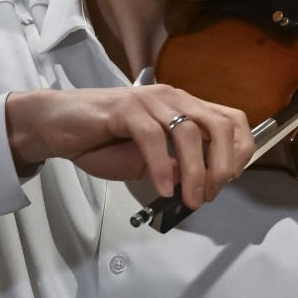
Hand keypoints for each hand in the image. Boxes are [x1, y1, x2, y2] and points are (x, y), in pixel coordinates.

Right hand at [5, 86, 254, 208]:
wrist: (55, 126)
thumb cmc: (103, 142)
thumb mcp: (151, 159)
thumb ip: (177, 166)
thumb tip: (201, 184)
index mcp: (186, 107)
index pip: (232, 118)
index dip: (241, 148)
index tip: (232, 178)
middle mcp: (174, 98)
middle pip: (219, 125)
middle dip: (223, 163)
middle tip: (212, 193)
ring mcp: (151, 101)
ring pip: (189, 132)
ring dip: (196, 171)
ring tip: (191, 199)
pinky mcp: (126, 109)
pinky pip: (152, 138)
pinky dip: (162, 167)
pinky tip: (162, 190)